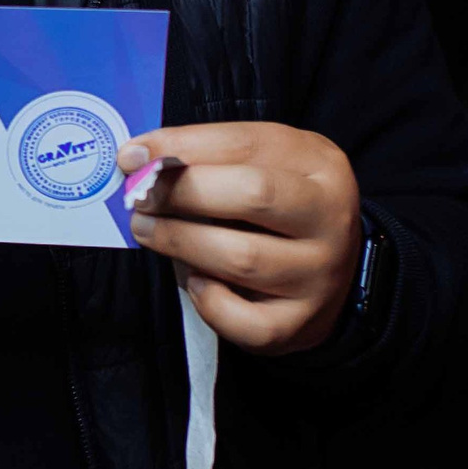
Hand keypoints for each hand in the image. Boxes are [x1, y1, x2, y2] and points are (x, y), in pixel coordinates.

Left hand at [118, 122, 360, 353]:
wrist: (334, 274)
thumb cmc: (281, 208)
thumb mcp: (265, 164)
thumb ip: (211, 156)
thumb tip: (138, 158)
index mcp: (321, 165)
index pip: (247, 145)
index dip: (182, 147)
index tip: (134, 157)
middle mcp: (330, 218)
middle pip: (253, 195)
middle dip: (182, 193)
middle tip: (140, 198)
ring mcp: (319, 275)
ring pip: (242, 259)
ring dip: (180, 242)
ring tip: (147, 231)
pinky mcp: (301, 323)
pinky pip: (245, 320)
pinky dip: (209, 303)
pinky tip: (196, 282)